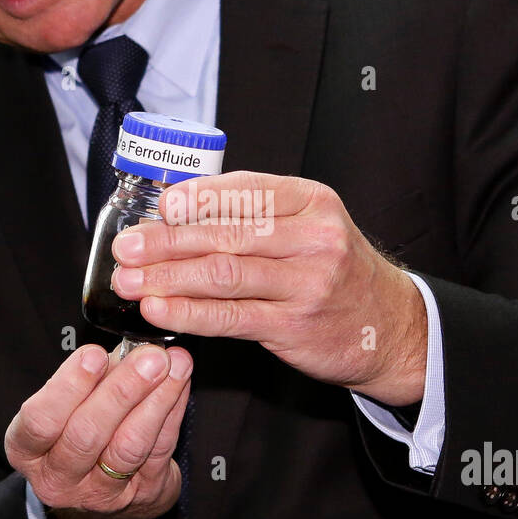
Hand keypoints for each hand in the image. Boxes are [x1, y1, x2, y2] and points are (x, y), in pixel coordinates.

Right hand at [4, 341, 191, 518]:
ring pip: (128, 446)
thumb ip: (92, 375)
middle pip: (86, 435)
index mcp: (27, 449)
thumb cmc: (81, 429)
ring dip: (154, 400)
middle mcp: (58, 478)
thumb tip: (129, 345)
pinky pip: (159, 450)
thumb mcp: (71, 402)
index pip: (40, 421)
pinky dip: (172, 412)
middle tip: (149, 357)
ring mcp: (99, 493)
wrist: (106, 489)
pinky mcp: (141, 495)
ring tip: (172, 366)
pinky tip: (179, 384)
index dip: (68, 387)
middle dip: (121, 390)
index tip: (95, 355)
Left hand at [108, 171, 426, 405]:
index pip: (245, 191)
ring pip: (223, 274)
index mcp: (311, 201)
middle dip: (166, 240)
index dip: (195, 198)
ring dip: (167, 278)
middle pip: (226, 234)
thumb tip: (178, 211)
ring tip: (129, 281)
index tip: (158, 206)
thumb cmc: (338, 273)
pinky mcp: (293, 325)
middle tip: (127, 246)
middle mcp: (313, 238)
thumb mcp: (311, 227)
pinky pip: (229, 316)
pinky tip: (159, 309)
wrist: (390, 327)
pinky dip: (188, 312)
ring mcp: (306, 283)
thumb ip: (256, 216)